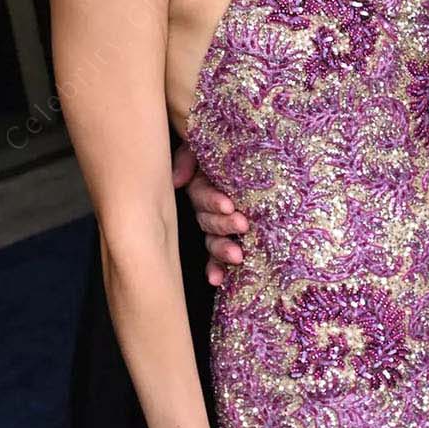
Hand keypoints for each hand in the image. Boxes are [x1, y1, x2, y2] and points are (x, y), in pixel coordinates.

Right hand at [175, 142, 247, 285]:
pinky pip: (216, 256)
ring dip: (222, 250)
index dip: (213, 200)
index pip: (203, 195)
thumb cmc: (226, 148)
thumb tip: (177, 181)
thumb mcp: (202, 148)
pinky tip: (217, 279)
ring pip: (213, 240)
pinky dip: (215, 268)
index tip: (229, 204)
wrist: (251, 149)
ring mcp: (215, 224)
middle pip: (209, 221)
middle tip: (242, 225)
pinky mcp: (226, 238)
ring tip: (237, 256)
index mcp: (202, 185)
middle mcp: (207, 208)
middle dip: (224, 225)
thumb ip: (189, 158)